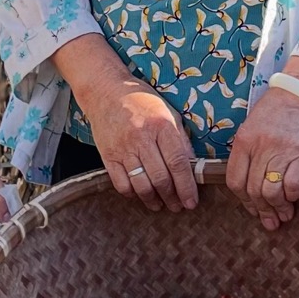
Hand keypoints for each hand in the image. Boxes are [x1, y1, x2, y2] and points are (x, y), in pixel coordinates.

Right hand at [53, 35, 197, 210]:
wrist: (105, 91)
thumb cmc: (141, 101)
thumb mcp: (168, 112)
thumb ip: (181, 138)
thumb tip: (193, 165)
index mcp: (161, 125)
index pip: (178, 162)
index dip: (187, 186)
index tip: (192, 201)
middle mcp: (141, 138)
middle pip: (160, 178)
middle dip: (172, 197)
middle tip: (179, 206)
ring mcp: (122, 148)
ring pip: (141, 185)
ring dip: (154, 200)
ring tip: (161, 205)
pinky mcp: (107, 156)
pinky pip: (121, 183)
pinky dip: (132, 194)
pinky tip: (140, 195)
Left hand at [228, 64, 298, 231]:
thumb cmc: (277, 111)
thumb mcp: (252, 127)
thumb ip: (248, 154)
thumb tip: (250, 189)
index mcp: (244, 141)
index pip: (235, 181)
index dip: (243, 201)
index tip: (252, 209)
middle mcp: (261, 147)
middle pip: (254, 190)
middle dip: (262, 210)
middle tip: (270, 221)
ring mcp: (282, 150)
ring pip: (272, 191)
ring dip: (278, 208)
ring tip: (284, 215)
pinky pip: (293, 184)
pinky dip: (292, 196)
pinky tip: (294, 198)